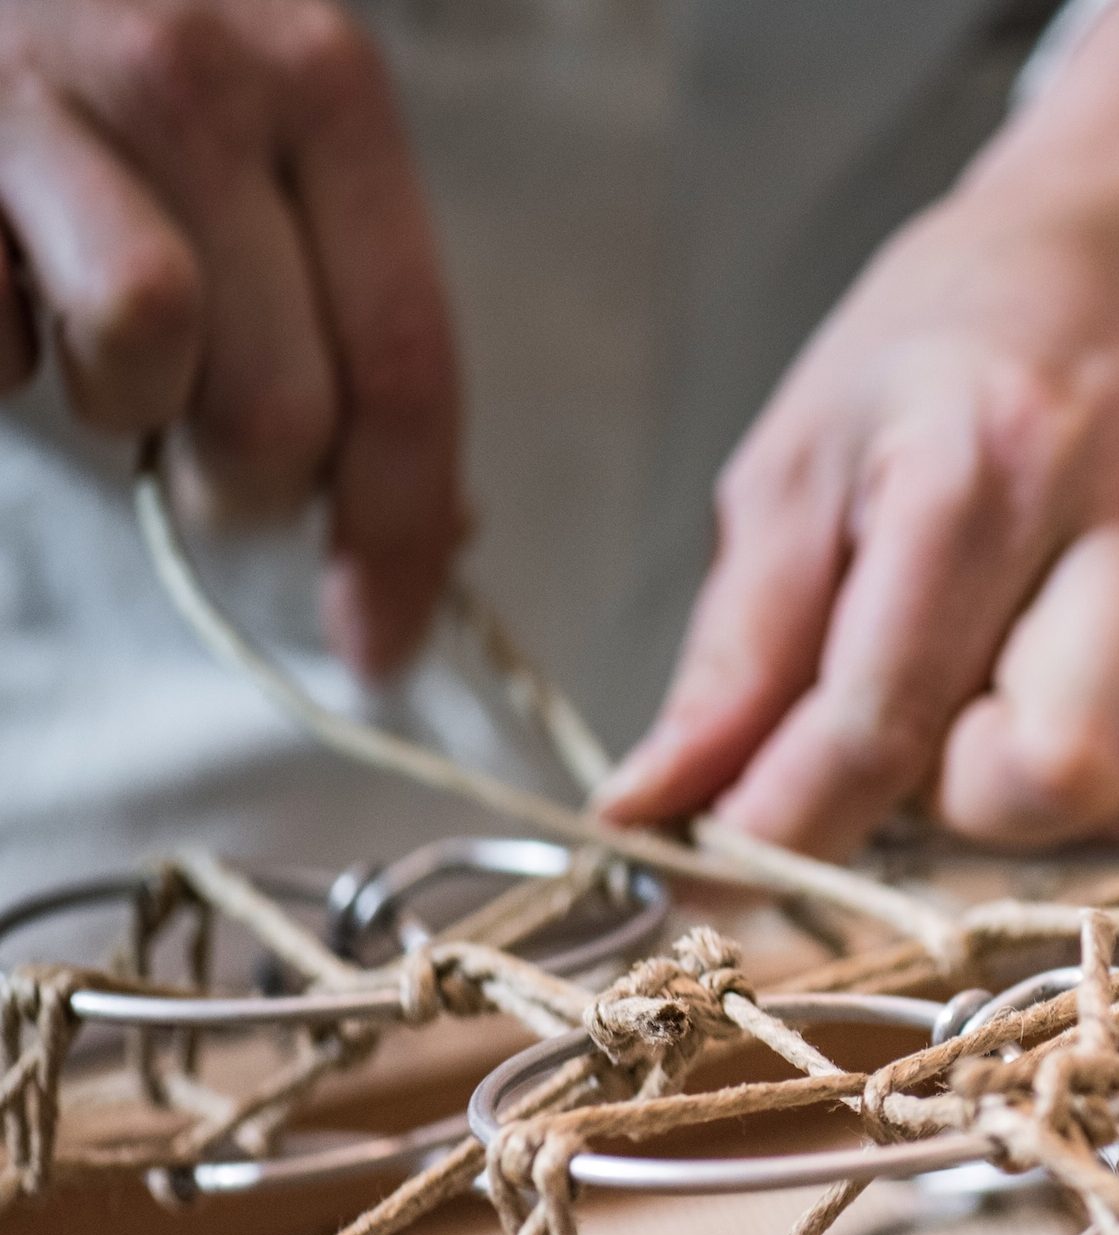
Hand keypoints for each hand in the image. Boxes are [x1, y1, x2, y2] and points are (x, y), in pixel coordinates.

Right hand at [0, 0, 461, 671]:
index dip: (400, 533)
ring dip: (124, 410)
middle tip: (199, 450)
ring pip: (140, 362)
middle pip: (282, 405)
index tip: (387, 648)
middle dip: (245, 488)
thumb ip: (354, 303)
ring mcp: (44, 101)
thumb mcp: (275, 130)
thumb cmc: (128, 64)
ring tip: (102, 343)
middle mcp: (200, 76)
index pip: (409, 364)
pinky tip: (5, 270)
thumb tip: (439, 529)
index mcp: (327, 85)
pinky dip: (6, 355)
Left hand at [597, 0, 1118, 852]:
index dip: (800, 817)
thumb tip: (653, 812)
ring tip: (1060, 723)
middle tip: (953, 740)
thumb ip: (740, 649)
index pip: (887, 707)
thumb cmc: (951, 357)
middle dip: (983, 803)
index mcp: (987, 462)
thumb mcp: (805, 460)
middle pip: (1075, 764)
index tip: (751, 854)